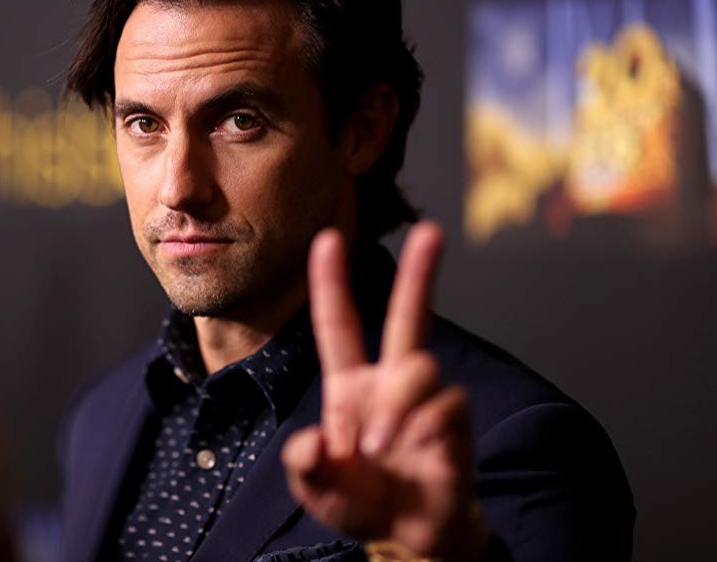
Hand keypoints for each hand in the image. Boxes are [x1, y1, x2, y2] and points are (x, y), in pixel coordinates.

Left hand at [281, 222, 486, 559]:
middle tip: (432, 230)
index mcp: (349, 385)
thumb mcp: (315, 488)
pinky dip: (425, 427)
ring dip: (396, 406)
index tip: (328, 239)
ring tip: (380, 445)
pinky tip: (417, 451)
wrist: (408, 536)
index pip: (338, 325)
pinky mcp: (455, 419)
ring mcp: (425, 397)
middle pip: (407, 315)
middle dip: (420, 272)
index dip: (331, 283)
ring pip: (420, 366)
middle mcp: (389, 381)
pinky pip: (446, 403)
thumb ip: (304, 466)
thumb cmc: (359, 502)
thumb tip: (313, 440)